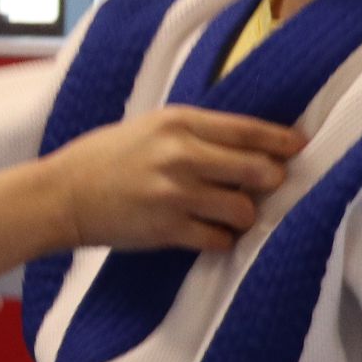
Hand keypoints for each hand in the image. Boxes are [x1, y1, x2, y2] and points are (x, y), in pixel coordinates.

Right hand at [48, 106, 300, 253]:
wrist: (61, 194)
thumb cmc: (106, 157)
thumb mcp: (150, 126)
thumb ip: (194, 131)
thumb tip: (247, 144)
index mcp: (178, 122)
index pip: (246, 130)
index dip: (280, 140)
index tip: (299, 146)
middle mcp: (180, 155)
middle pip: (257, 170)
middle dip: (272, 180)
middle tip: (269, 185)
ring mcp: (175, 194)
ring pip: (243, 210)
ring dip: (245, 215)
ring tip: (234, 213)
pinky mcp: (167, 229)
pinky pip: (219, 240)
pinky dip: (222, 239)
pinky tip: (211, 233)